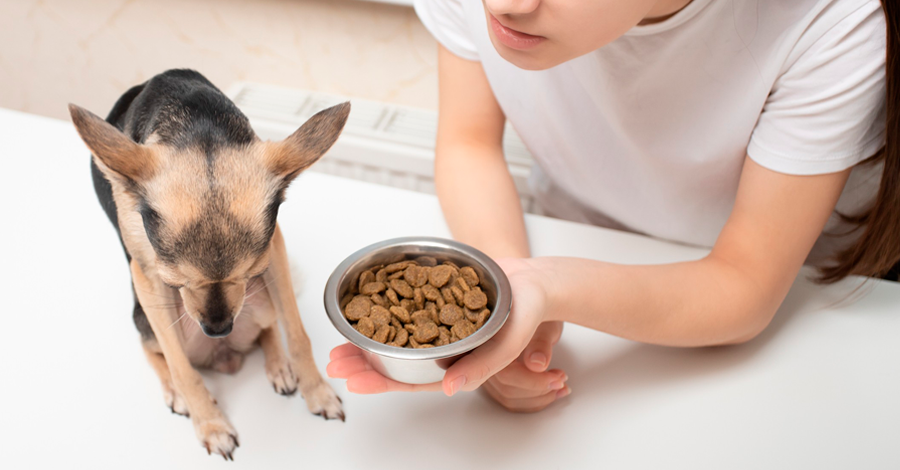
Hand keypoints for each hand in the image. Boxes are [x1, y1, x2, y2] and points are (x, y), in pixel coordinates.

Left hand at [327, 258, 568, 402]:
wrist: (536, 280)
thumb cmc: (527, 313)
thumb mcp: (507, 341)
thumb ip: (481, 367)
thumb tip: (449, 390)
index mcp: (457, 365)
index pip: (413, 380)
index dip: (383, 383)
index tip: (355, 383)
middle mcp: (443, 349)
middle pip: (397, 362)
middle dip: (364, 363)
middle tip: (335, 361)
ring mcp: (438, 326)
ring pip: (396, 338)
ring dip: (369, 341)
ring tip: (341, 342)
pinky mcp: (437, 303)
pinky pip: (406, 311)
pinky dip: (384, 312)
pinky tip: (365, 312)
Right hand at [482, 320, 568, 411]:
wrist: (532, 308)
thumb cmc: (537, 311)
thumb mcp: (545, 325)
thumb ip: (540, 344)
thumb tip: (536, 364)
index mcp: (490, 341)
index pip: (506, 374)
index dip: (532, 382)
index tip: (556, 381)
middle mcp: (482, 358)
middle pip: (507, 390)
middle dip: (539, 390)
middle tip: (561, 380)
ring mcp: (487, 371)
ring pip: (509, 398)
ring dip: (539, 398)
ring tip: (560, 385)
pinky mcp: (495, 380)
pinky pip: (511, 399)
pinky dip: (533, 401)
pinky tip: (552, 392)